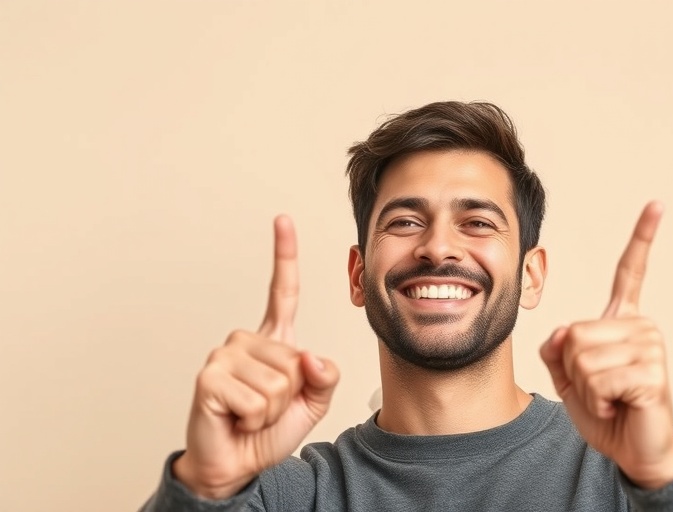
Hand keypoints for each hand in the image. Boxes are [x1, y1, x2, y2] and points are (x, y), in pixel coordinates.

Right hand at [173, 216, 339, 498]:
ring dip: (272, 409)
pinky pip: (257, 399)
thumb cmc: (269, 430)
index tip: (282, 219)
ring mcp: (225, 355)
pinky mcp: (209, 377)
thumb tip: (309, 356)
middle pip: (296, 360)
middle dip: (290, 395)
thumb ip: (325, 377)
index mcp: (274, 340)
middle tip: (265, 408)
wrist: (237, 465)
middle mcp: (246, 340)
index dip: (284, 254)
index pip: (282, 291)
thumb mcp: (313, 402)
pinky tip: (235, 417)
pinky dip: (254, 418)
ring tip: (250, 413)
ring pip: (279, 382)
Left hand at [540, 201, 672, 488]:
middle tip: (600, 389)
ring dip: (585, 388)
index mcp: (623, 322)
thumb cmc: (606, 412)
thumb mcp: (568, 378)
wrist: (633, 451)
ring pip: (582, 356)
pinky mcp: (652, 372)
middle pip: (574, 333)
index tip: (658, 204)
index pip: (631, 272)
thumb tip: (562, 331)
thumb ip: (557, 350)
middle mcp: (641, 326)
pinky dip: (597, 400)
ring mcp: (650, 346)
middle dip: (573, 370)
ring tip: (611, 398)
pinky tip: (619, 405)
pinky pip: (598, 378)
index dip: (643, 237)